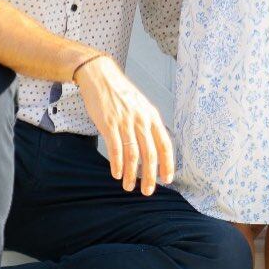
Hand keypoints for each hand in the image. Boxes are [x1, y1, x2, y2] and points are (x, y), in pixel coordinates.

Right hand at [75, 55, 173, 194]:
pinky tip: (116, 174)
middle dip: (150, 176)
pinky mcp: (109, 124)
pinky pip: (116, 149)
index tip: (167, 179)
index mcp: (152, 117)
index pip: (165, 144)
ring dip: (131, 174)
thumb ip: (148, 125)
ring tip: (129, 187)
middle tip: (148, 191)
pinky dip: (117, 164)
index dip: (168, 163)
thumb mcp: (141, 106)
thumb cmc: (121, 94)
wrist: (101, 77)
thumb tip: (154, 147)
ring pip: (133, 155)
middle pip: (150, 154)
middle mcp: (141, 121)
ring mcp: (125, 122)